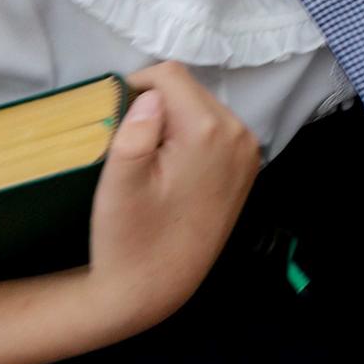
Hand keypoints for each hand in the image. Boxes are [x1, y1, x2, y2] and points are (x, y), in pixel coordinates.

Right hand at [82, 63, 260, 336]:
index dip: (136, 86)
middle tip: (131, 145)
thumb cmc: (130, 238)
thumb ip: (134, 129)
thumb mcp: (120, 182)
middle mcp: (239, 134)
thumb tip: (150, 93)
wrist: (156, 288)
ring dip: (174, 122)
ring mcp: (248, 152)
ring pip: (203, 108)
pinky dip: (190, 137)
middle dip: (157, 106)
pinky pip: (215, 131)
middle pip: (190, 90)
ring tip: (150, 161)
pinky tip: (170, 170)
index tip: (116, 116)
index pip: (170, 75)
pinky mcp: (247, 167)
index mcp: (210, 130)